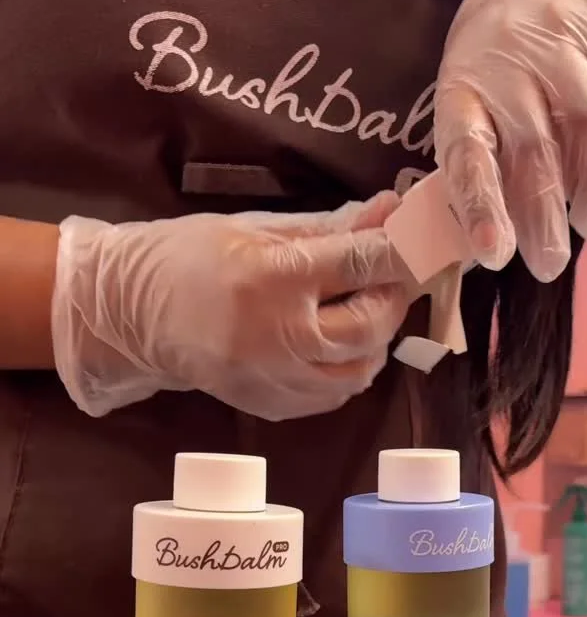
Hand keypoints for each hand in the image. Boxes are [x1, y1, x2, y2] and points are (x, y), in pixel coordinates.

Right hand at [52, 192, 409, 419]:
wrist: (132, 313)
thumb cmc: (191, 257)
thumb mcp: (258, 228)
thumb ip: (330, 227)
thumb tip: (391, 211)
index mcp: (273, 277)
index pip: (363, 264)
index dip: (404, 251)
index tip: (424, 239)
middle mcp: (279, 335)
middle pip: (371, 324)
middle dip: (394, 297)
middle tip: (392, 277)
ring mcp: (275, 379)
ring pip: (360, 368)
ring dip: (377, 338)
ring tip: (364, 310)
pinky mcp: (271, 406)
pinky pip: (334, 395)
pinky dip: (348, 369)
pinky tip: (337, 345)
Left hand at [434, 0, 586, 281]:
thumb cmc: (498, 56)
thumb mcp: (472, 98)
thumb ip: (483, 159)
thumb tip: (490, 240)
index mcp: (463, 86)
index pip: (469, 153)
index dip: (481, 206)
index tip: (494, 254)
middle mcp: (510, 61)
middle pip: (532, 151)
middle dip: (542, 217)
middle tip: (547, 265)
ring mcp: (566, 42)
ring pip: (586, 130)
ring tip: (586, 225)